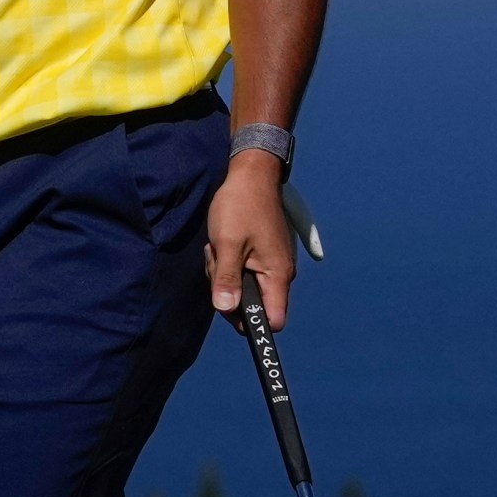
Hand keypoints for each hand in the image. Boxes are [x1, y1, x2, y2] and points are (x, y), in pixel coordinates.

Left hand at [205, 150, 297, 330]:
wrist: (250, 174)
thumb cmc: (240, 206)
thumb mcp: (227, 245)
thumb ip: (226, 280)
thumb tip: (225, 309)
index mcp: (278, 274)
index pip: (273, 320)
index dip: (252, 323)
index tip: (228, 309)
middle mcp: (280, 272)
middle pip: (252, 304)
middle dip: (228, 290)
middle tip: (217, 262)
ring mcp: (271, 262)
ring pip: (243, 285)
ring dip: (224, 272)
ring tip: (218, 246)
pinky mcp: (262, 252)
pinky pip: (242, 269)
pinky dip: (228, 261)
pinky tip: (221, 242)